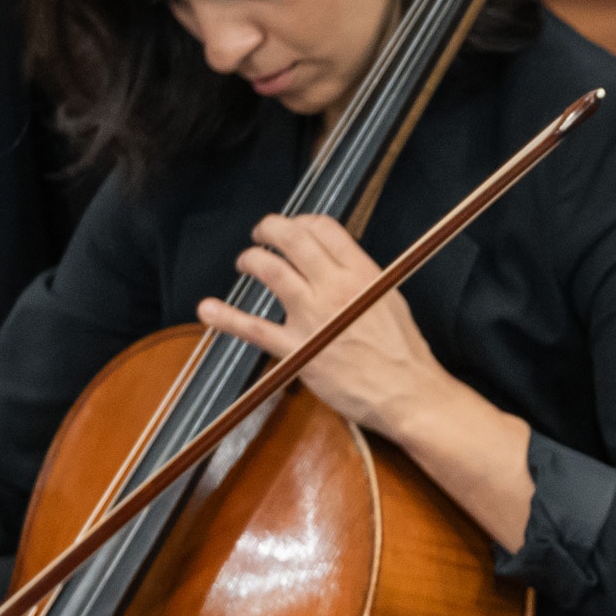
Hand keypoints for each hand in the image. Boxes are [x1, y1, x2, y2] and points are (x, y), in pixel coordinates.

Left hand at [200, 214, 450, 443]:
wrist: (407, 394)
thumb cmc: (403, 352)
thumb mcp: (390, 298)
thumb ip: (360, 277)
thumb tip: (337, 263)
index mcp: (362, 273)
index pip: (323, 228)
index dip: (301, 222)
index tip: (294, 229)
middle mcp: (335, 288)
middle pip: (293, 239)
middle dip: (270, 229)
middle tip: (261, 234)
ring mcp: (313, 318)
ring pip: (270, 271)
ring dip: (251, 260)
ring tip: (246, 263)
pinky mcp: (297, 350)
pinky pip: (254, 328)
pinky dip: (226, 317)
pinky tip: (208, 309)